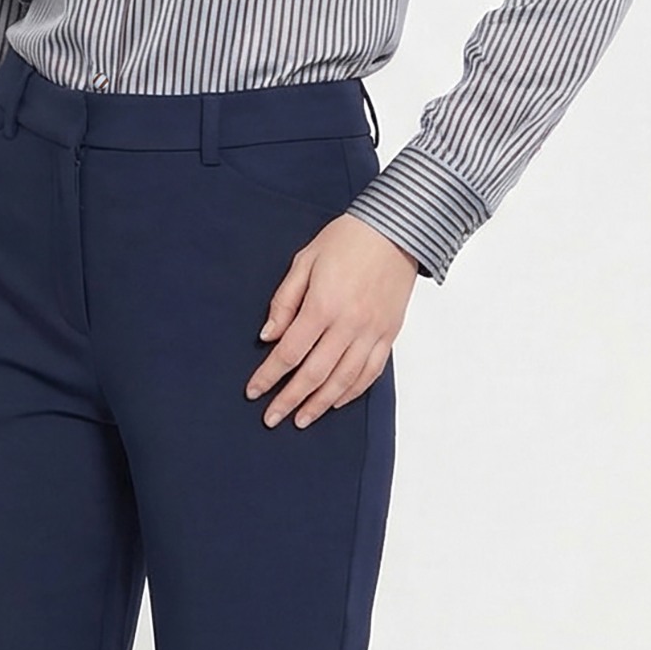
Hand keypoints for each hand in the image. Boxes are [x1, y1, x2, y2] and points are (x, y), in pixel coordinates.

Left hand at [246, 214, 418, 427]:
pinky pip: (371, 372)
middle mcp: (349, 324)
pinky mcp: (389, 334)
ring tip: (301, 419)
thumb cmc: (348, 240)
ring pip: (344, 380)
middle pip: (314, 374)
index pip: (289, 352)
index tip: (254, 392)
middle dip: (290, 399)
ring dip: (320, 404)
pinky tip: (335, 401)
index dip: (269, 375)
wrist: (397, 229)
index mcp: (323, 305)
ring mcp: (372, 332)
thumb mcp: (304, 261)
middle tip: (272, 418)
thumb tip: (269, 336)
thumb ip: (285, 301)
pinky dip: (352, 391)